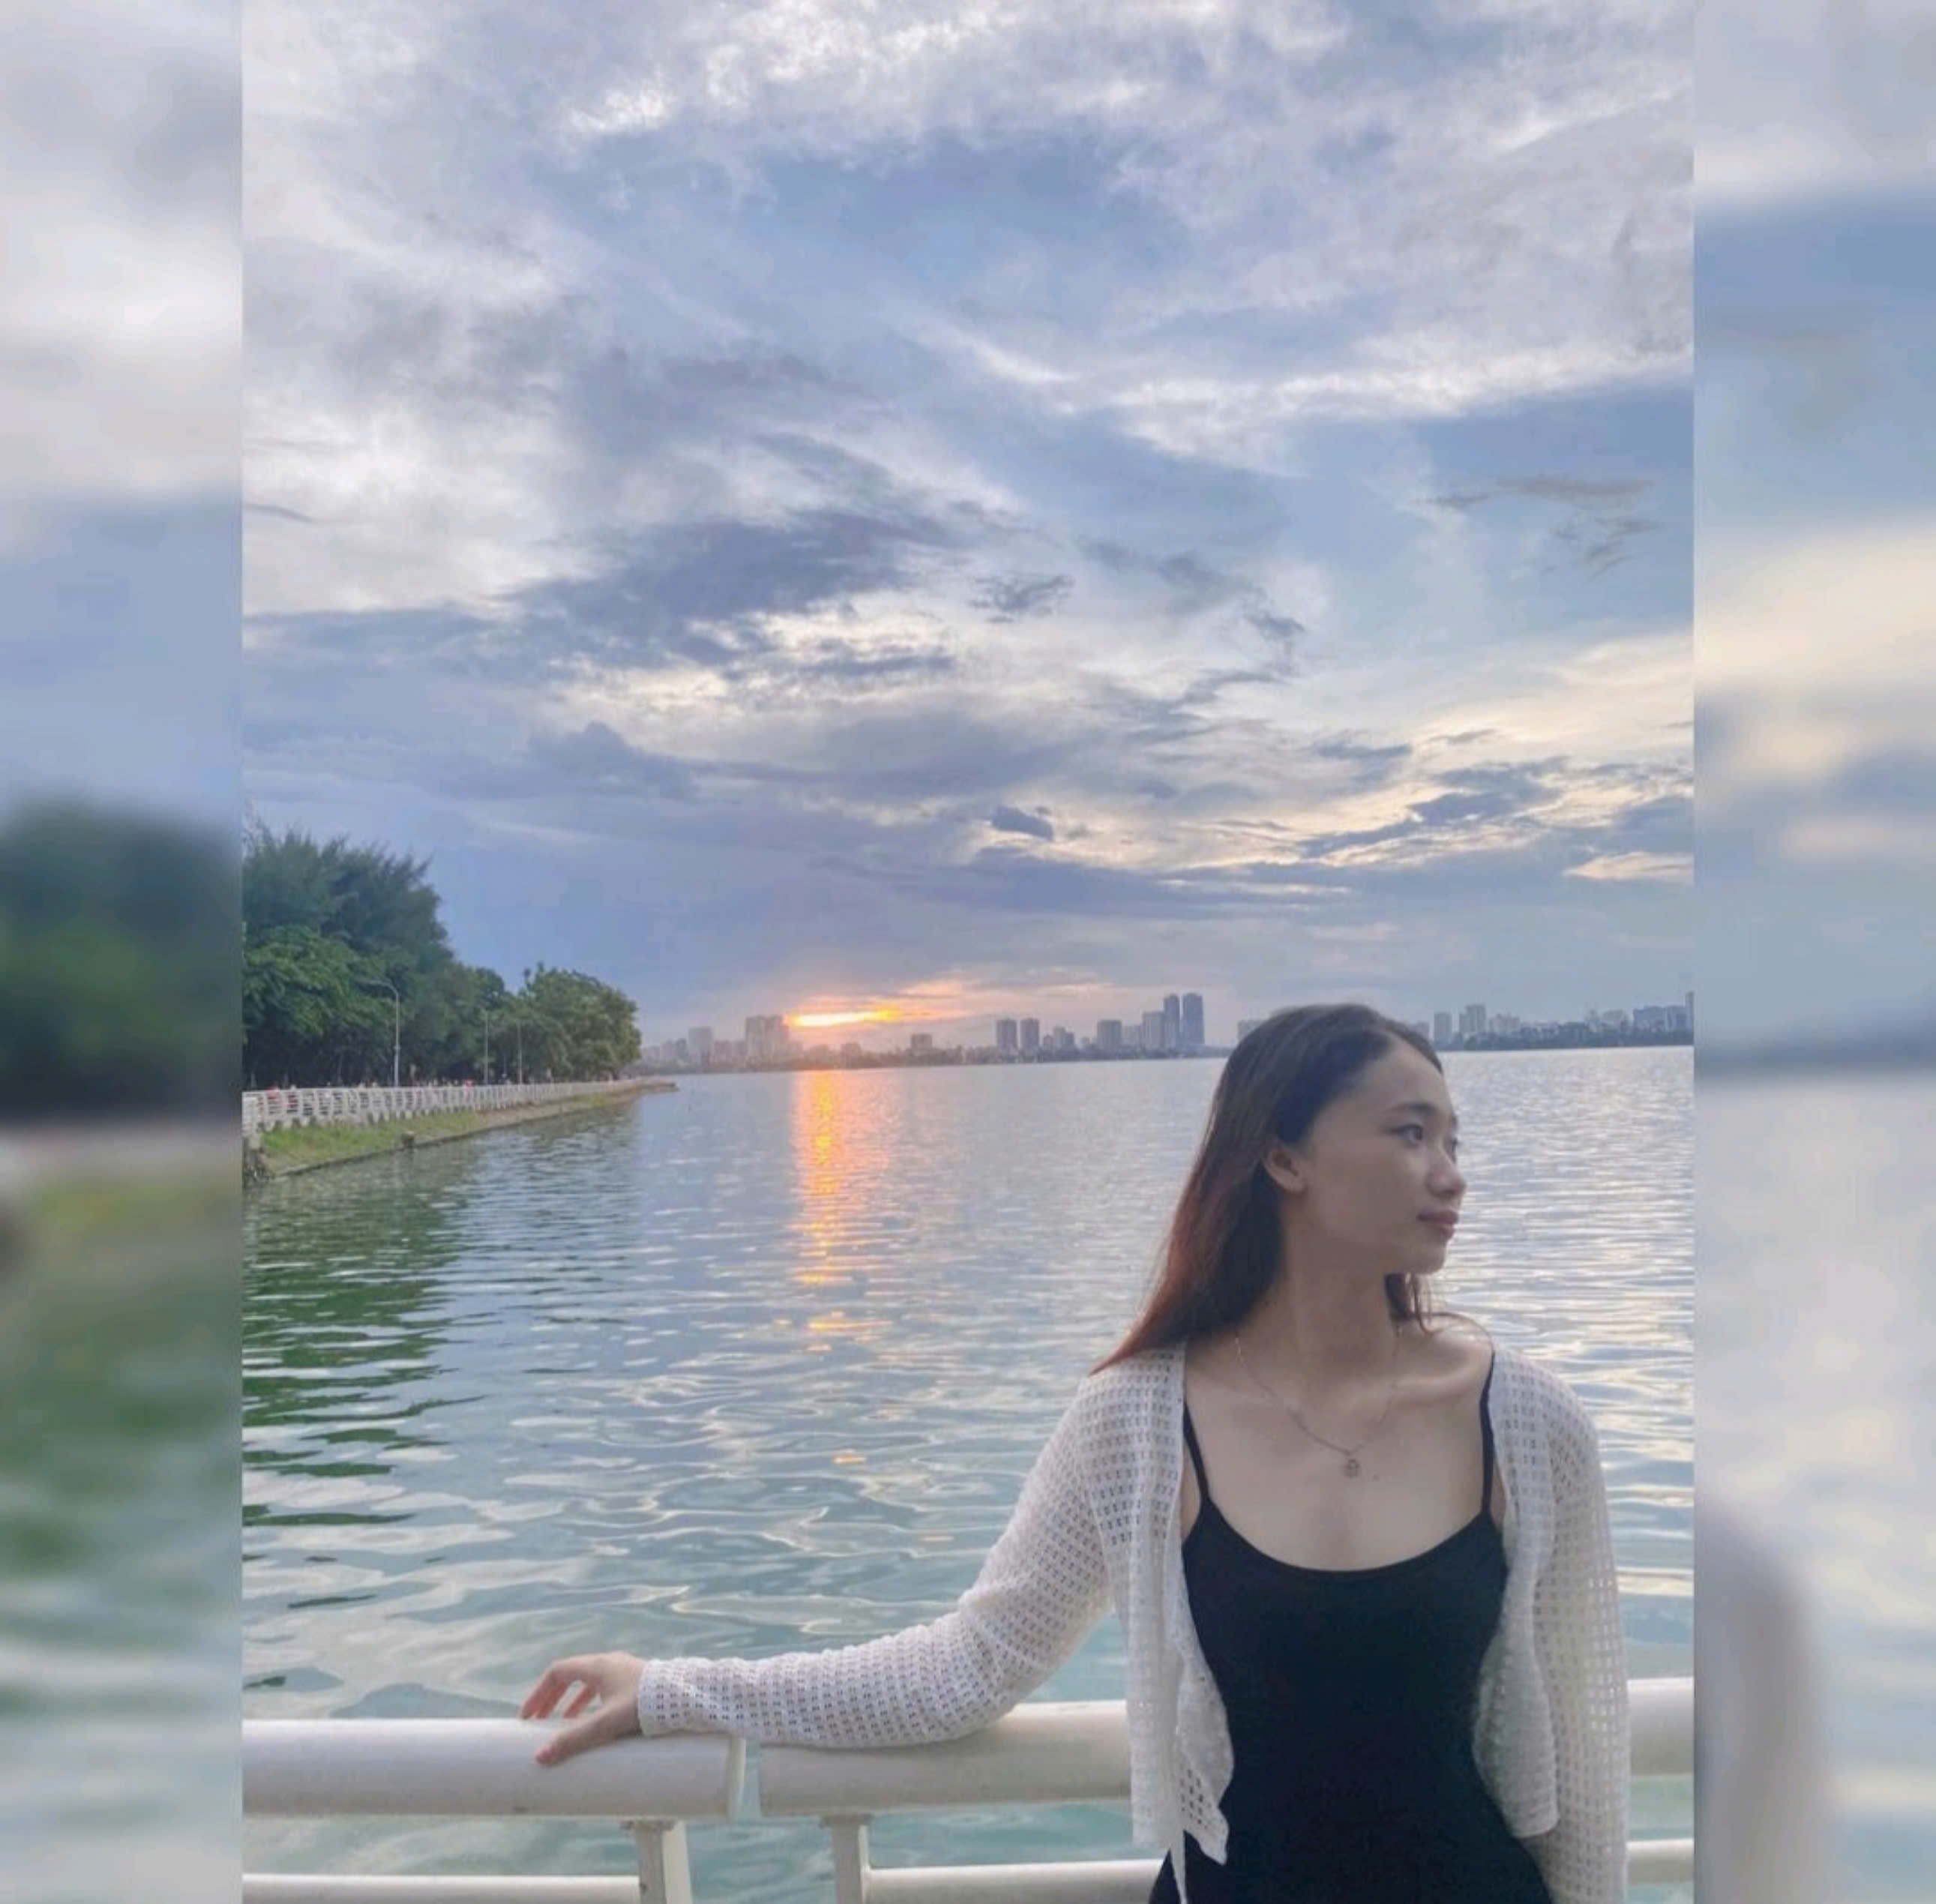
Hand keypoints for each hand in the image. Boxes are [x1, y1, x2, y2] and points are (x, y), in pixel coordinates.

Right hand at [521, 1651, 645, 1764]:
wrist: (683, 1697)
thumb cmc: (643, 1705)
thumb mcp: (606, 1723)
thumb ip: (575, 1740)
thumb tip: (541, 1757)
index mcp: (597, 1666)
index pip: (557, 1672)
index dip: (539, 1693)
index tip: (528, 1716)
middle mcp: (608, 1663)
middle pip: (571, 1675)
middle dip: (552, 1699)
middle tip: (540, 1722)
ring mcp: (623, 1671)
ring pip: (588, 1683)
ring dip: (571, 1702)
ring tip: (561, 1726)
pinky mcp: (635, 1683)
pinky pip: (603, 1689)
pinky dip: (590, 1704)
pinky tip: (593, 1723)